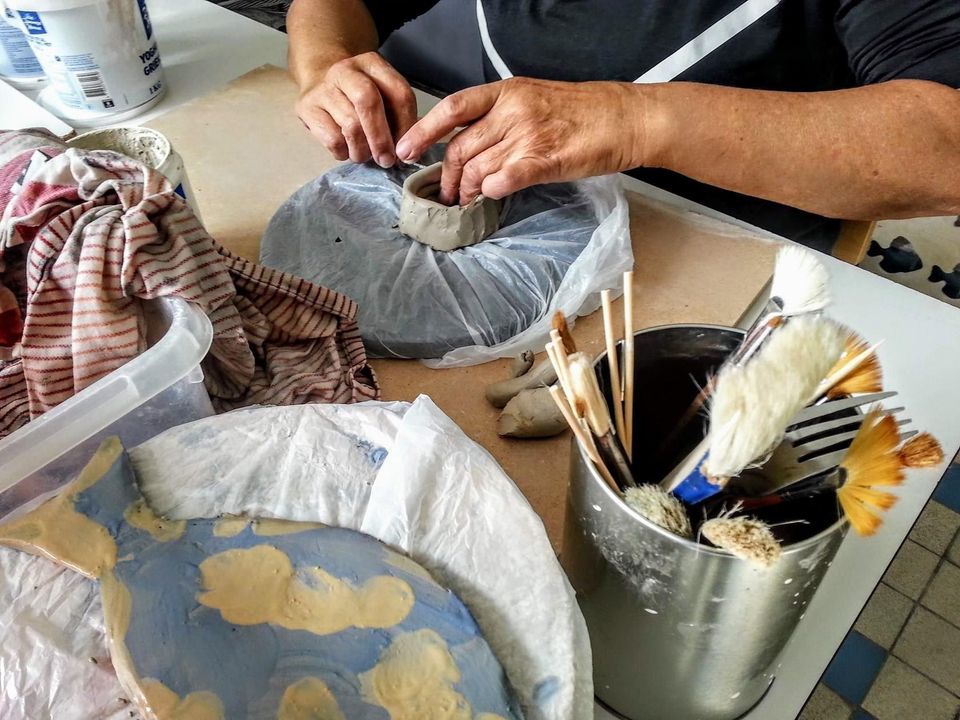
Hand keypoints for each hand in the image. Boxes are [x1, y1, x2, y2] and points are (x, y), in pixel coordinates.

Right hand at [296, 51, 417, 166]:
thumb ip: (397, 119)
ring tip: (366, 156)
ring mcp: (323, 88)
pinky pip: (332, 139)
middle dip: (381, 138)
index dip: (407, 125)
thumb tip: (407, 153)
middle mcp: (346, 70)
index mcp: (372, 64)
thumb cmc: (357, 98)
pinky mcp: (306, 107)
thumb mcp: (381, 97)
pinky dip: (344, 153)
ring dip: (363, 151)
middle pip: (369, 102)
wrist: (319, 85)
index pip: (399, 92)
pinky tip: (347, 151)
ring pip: (350, 126)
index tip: (408, 149)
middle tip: (387, 160)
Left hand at [395, 77, 646, 204]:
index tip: (404, 150)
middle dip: (447, 177)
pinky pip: (500, 182)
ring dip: (467, 191)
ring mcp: (527, 136)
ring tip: (468, 201)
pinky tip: (493, 196)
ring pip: (477, 169)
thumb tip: (471, 145)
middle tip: (447, 193)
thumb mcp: (535, 98)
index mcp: (506, 92)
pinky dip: (491, 192)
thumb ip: (501, 117)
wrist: (625, 119)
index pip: (452, 109)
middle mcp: (512, 111)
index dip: (423, 132)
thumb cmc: (584, 112)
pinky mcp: (542, 161)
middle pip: (460, 148)